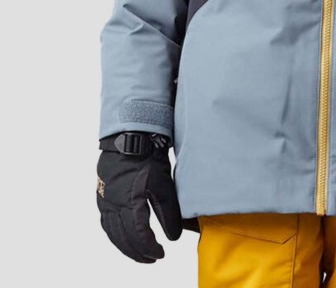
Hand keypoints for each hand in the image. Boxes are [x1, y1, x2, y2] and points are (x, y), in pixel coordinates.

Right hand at [96, 132, 181, 261]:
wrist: (129, 136)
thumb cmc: (148, 156)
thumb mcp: (163, 184)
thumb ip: (168, 212)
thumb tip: (173, 237)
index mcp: (129, 202)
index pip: (139, 235)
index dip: (150, 248)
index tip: (160, 254)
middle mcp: (113, 204)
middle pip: (123, 238)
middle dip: (138, 252)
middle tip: (151, 258)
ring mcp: (105, 200)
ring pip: (112, 232)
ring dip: (125, 246)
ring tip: (138, 253)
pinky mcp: (102, 195)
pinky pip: (106, 222)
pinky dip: (114, 234)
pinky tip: (122, 237)